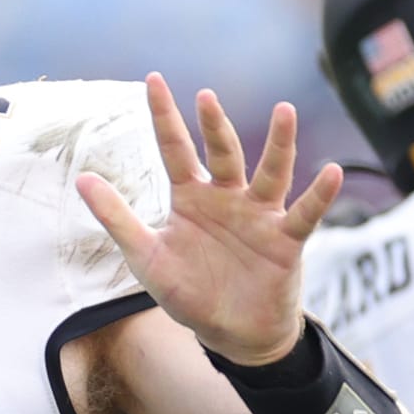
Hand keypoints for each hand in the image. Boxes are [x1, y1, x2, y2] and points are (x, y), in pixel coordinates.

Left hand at [76, 73, 343, 365]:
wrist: (230, 333)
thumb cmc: (188, 292)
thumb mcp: (146, 256)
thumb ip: (117, 218)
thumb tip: (82, 179)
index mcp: (190, 198)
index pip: (174, 149)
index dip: (164, 116)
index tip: (153, 79)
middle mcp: (226, 197)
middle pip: (222, 153)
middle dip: (214, 125)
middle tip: (205, 96)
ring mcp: (259, 215)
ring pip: (271, 172)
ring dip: (279, 144)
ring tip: (284, 110)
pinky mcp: (286, 240)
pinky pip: (305, 213)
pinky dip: (319, 195)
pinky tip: (331, 172)